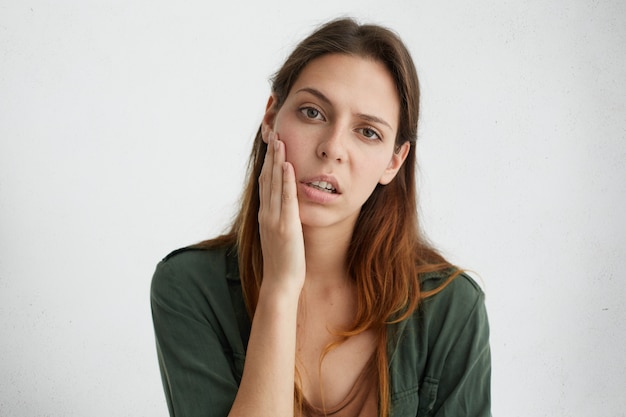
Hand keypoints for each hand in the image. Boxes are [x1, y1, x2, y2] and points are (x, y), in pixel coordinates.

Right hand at [258, 132, 305, 293]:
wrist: (280, 283)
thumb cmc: (283, 263)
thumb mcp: (279, 237)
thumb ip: (280, 221)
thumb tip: (285, 210)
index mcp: (265, 215)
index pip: (265, 182)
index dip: (268, 162)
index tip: (272, 145)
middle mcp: (266, 213)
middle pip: (267, 178)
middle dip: (271, 155)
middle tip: (274, 133)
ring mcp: (274, 219)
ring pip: (274, 183)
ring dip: (277, 160)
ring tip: (280, 140)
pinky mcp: (285, 226)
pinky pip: (285, 198)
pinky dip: (285, 180)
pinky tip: (287, 165)